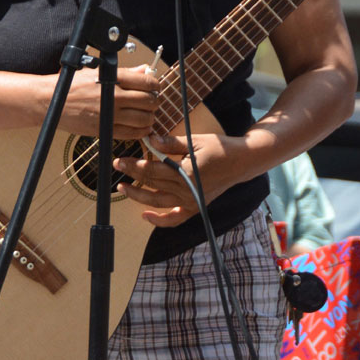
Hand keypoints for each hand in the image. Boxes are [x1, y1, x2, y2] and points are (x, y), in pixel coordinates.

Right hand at [57, 66, 158, 138]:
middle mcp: (114, 96)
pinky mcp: (104, 130)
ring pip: (144, 119)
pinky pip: (132, 134)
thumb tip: (144, 70)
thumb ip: (125, 73)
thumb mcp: (99, 71)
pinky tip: (140, 127)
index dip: (156, 85)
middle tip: (152, 101)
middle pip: (149, 101)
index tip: (155, 88)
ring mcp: (110, 115)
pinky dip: (141, 131)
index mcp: (113, 78)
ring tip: (146, 114)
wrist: (51, 101)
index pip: (147, 82)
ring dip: (149, 118)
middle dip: (154, 101)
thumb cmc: (73, 84)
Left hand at [114, 131, 237, 225]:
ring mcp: (191, 201)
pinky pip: (174, 219)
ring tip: (123, 188)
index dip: (134, 165)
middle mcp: (187, 191)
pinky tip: (145, 215)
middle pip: (152, 184)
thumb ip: (171, 143)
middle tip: (118, 167)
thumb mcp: (194, 140)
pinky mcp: (195, 207)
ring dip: (138, 197)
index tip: (120, 160)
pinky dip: (160, 221)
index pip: (153, 170)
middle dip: (133, 175)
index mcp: (186, 173)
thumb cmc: (218, 148)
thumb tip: (149, 139)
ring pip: (158, 202)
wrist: (240, 162)